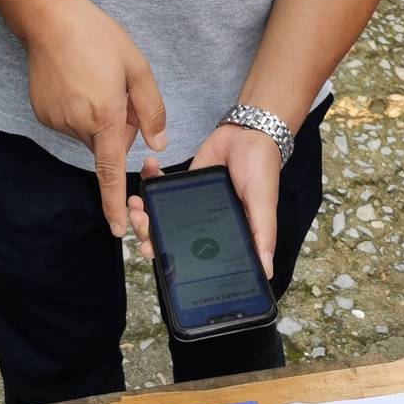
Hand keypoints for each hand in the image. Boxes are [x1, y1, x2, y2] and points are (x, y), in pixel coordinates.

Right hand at [24, 0, 165, 236]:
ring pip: (87, 132)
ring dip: (97, 116)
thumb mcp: (137, 68)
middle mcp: (77, 125)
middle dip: (117, 127)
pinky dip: (78, 109)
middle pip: (105, 144)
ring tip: (94, 77)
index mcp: (104, 117)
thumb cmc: (97, 37)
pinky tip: (77, 80)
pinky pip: (69, 122)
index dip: (115, 203)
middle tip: (119, 89)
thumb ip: (151, 109)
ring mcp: (55, 121)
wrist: (49, 19)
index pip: (111, 173)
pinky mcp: (42, 113)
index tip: (117, 231)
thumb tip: (158, 143)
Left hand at [128, 123, 280, 279]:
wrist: (248, 132)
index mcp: (224, 236)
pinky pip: (162, 186)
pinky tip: (149, 169)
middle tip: (139, 220)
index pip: (193, 257)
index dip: (170, 258)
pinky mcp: (184, 184)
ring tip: (137, 201)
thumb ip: (262, 233)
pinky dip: (151, 180)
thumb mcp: (263, 203)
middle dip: (148, 232)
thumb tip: (266, 271)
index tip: (151, 251)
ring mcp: (192, 204)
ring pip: (161, 216)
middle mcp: (205, 225)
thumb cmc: (261, 169)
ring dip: (143, 211)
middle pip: (170, 238)